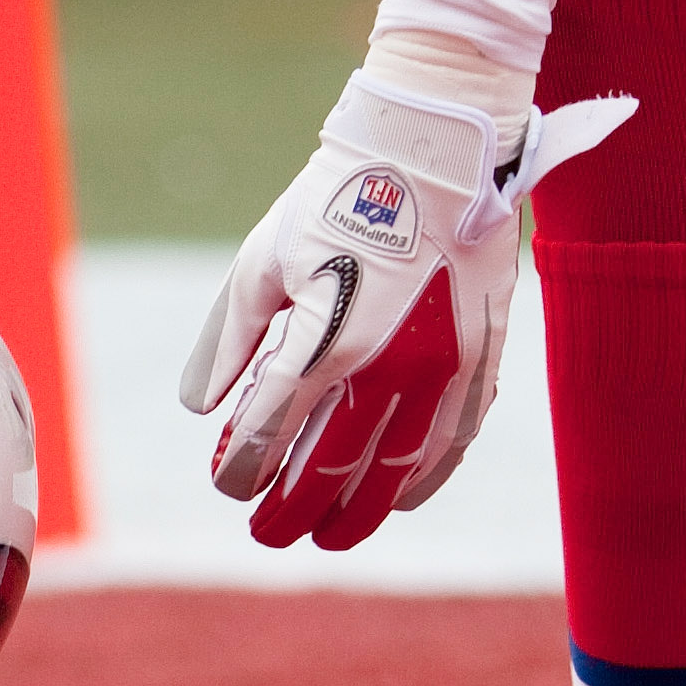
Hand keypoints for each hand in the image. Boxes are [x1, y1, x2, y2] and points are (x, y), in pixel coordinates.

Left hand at [178, 40, 631, 549]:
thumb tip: (203, 408)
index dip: (242, 471)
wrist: (435, 149)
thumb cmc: (335, 200)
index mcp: (324, 341)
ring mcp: (443, 366)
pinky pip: (455, 439)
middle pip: (333, 467)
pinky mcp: (483, 357)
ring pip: (399, 467)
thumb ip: (231, 340)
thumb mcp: (262, 260)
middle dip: (294, 511)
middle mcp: (388, 366)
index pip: (270, 433)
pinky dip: (425, 478)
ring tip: (332, 535)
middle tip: (269, 536)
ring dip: (361, 510)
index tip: (228, 486)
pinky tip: (401, 499)